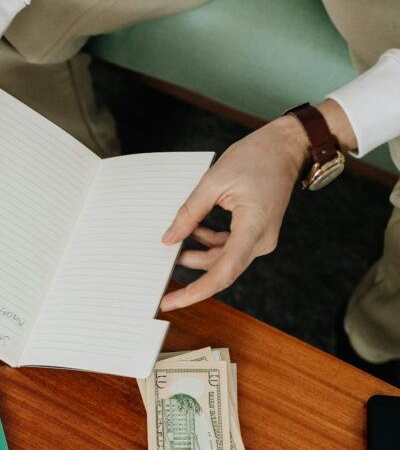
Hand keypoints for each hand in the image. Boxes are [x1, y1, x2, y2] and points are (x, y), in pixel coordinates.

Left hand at [158, 116, 310, 311]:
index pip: (224, 270)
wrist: (285, 148)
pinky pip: (230, 248)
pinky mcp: (257, 234)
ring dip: (198, 254)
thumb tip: (169, 239)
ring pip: (223, 259)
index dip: (197, 290)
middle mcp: (261, 240)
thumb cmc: (256, 158)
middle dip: (192, 275)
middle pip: (222, 269)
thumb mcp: (213, 182)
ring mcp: (261, 239)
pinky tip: (193, 232)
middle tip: (163, 280)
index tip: (174, 301)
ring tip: (174, 243)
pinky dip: (210, 243)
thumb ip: (189, 213)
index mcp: (254, 227)